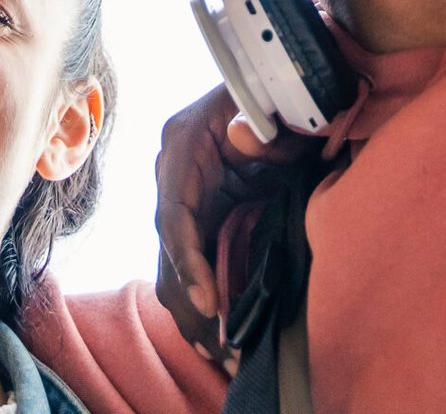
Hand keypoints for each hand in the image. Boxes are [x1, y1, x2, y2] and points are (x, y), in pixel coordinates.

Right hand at [154, 85, 295, 368]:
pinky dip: (201, 299)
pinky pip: (188, 263)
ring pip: (171, 264)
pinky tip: (219, 338)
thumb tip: (240, 137)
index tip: (210, 303)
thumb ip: (266, 127)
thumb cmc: (278, 97)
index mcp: (184, 143)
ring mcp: (182, 194)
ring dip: (193, 311)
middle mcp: (173, 172)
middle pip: (168, 248)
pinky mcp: (197, 213)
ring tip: (222, 357)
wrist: (277, 87)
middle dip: (191, 302)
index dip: (187, 260)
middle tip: (221, 349)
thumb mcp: (278, 109)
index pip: (173, 213)